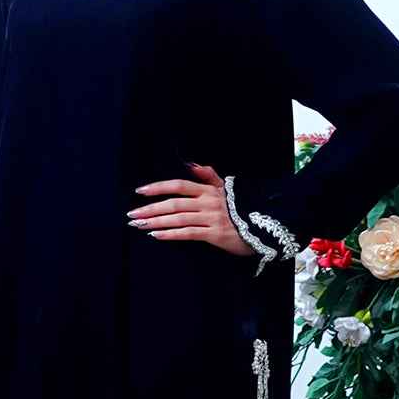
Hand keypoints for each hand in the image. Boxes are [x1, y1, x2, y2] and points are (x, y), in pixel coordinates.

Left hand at [126, 162, 255, 258]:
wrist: (267, 227)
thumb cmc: (243, 209)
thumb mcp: (227, 188)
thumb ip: (209, 176)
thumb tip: (191, 163)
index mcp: (209, 190)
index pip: (179, 185)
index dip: (158, 187)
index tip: (139, 191)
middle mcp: (208, 202)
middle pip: (173, 203)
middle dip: (150, 208)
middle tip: (131, 215)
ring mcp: (211, 218)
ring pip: (177, 218)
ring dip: (155, 221)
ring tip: (138, 225)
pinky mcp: (215, 234)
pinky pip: (187, 233)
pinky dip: (170, 234)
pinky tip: (155, 234)